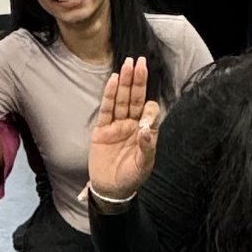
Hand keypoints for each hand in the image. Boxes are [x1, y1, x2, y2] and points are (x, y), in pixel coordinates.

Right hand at [86, 57, 162, 200]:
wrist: (110, 190)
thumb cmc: (131, 178)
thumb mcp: (143, 165)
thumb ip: (147, 147)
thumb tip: (146, 129)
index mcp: (145, 132)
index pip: (149, 111)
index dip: (149, 108)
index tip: (145, 114)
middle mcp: (132, 125)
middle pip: (135, 98)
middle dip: (138, 80)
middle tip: (140, 61)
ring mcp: (116, 125)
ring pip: (121, 100)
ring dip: (124, 82)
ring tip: (128, 64)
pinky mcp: (102, 130)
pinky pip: (106, 109)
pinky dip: (109, 95)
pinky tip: (113, 80)